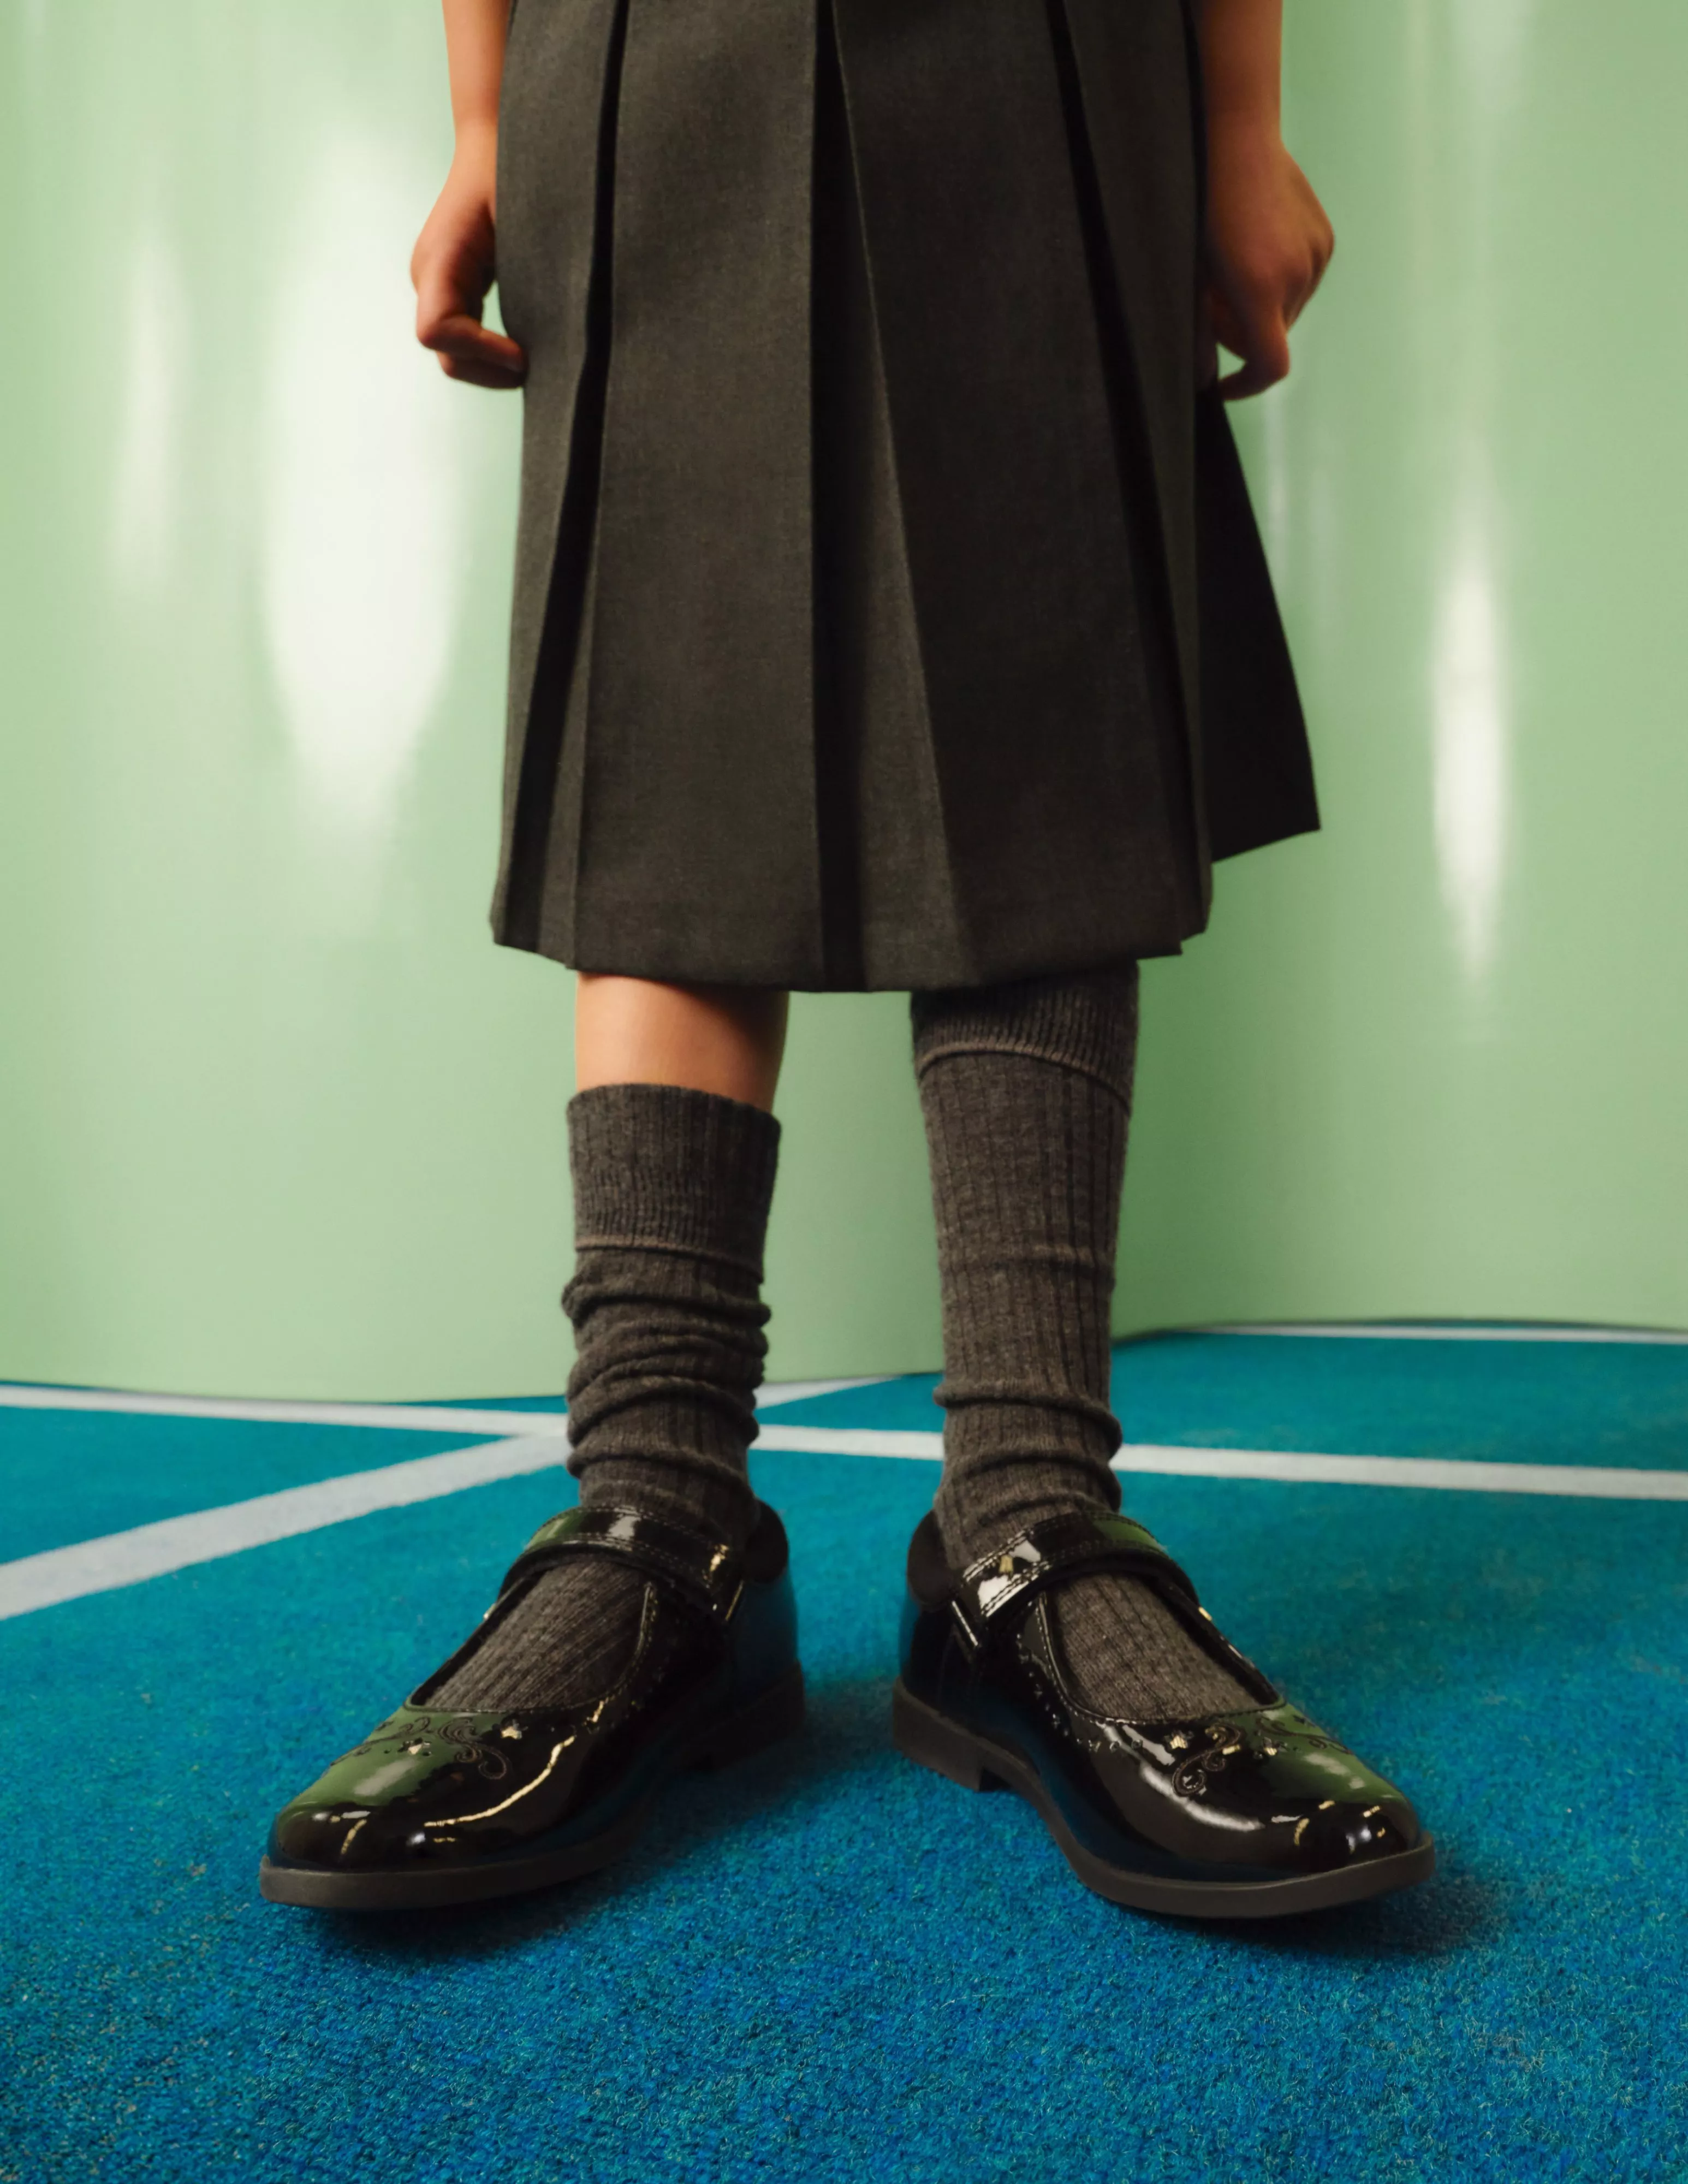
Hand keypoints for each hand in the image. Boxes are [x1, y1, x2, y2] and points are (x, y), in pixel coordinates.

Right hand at [410, 126, 525, 389]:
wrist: (496, 138)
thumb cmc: (517, 167)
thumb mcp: (531, 217)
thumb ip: (537, 270)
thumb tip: (566, 330)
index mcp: (440, 256)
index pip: (437, 330)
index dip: (480, 353)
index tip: (524, 356)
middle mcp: (429, 275)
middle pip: (447, 355)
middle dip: (492, 372)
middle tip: (542, 370)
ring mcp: (437, 284)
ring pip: (454, 355)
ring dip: (494, 368)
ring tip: (540, 363)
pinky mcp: (453, 288)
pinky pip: (465, 338)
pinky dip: (494, 353)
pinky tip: (528, 349)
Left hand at [1199, 127, 1332, 399]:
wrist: (1235, 137)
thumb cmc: (1199, 205)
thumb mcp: (1191, 274)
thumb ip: (1199, 329)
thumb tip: (1203, 377)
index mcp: (1262, 288)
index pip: (1270, 365)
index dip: (1245, 385)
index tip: (1222, 385)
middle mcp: (1298, 276)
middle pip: (1274, 338)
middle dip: (1242, 334)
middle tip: (1212, 305)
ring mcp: (1317, 255)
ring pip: (1288, 311)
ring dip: (1261, 308)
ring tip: (1231, 271)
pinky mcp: (1325, 238)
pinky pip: (1302, 281)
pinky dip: (1278, 282)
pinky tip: (1255, 249)